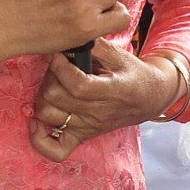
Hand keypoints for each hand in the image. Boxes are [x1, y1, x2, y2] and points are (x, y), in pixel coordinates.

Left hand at [29, 39, 182, 161]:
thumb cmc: (133, 74)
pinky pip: (55, 150)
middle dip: (50, 77)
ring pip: (48, 116)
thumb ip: (95, 46)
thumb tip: (69, 38)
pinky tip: (38, 121)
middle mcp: (98, 114)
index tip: (59, 55)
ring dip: (43, 97)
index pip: (77, 86)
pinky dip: (39, 139)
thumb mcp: (120, 55)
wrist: (150, 98)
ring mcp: (88, 128)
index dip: (60, 68)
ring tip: (53, 86)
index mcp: (112, 92)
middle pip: (55, 98)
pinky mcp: (82, 137)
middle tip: (57, 68)